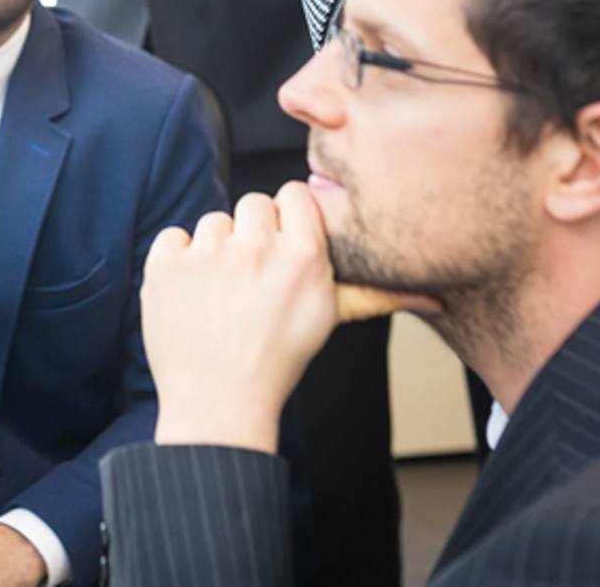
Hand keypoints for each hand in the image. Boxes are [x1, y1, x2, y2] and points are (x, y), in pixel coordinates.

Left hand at [142, 185, 433, 452]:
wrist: (220, 405)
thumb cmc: (279, 361)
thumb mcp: (330, 320)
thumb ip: (374, 294)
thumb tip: (435, 297)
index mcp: (303, 257)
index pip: (295, 194)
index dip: (289, 218)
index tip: (285, 244)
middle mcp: (256, 249)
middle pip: (254, 203)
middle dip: (254, 234)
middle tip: (253, 277)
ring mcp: (206, 256)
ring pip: (214, 221)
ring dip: (217, 250)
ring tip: (224, 294)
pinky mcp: (164, 267)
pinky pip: (173, 237)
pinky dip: (179, 261)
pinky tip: (192, 294)